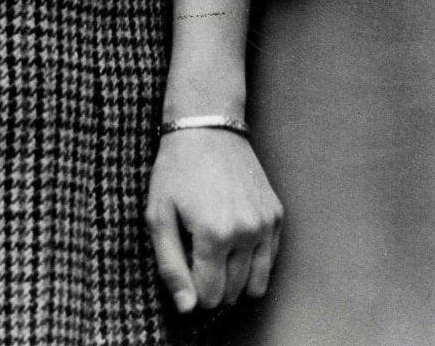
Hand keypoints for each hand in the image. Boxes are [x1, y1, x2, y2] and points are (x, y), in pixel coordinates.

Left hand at [145, 130, 282, 313]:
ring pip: (257, 284)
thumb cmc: (177, 169)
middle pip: (233, 292)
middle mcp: (246, 232)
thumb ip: (170, 267)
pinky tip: (235, 240)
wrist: (208, 126)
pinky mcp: (276, 213)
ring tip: (217, 254)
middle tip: (197, 256)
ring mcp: (265, 222)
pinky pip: (270, 260)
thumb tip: (187, 307)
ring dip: (236, 279)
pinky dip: (254, 261)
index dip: (192, 289)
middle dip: (213, 285)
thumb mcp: (158, 216)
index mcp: (215, 234)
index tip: (185, 265)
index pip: (209, 296)